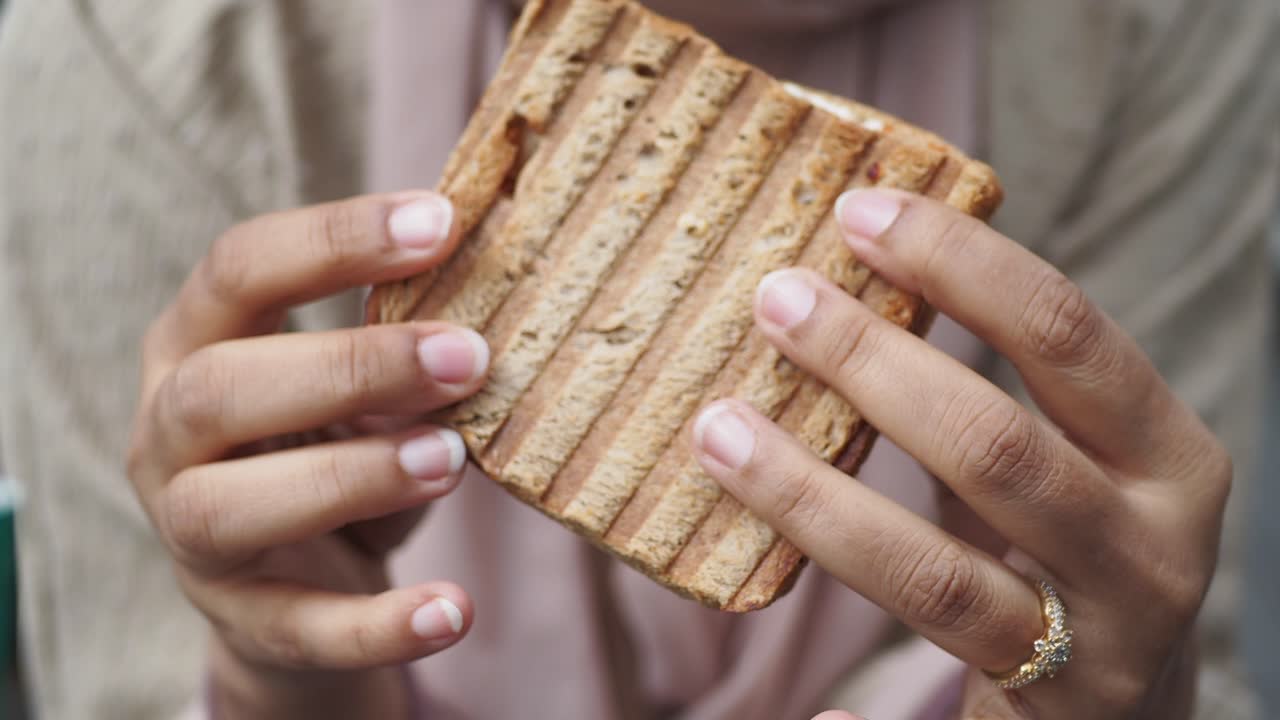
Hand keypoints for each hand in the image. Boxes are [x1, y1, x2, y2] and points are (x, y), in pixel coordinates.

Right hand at [127, 192, 486, 718]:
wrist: (298, 586)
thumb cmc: (334, 448)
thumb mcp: (362, 389)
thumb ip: (407, 347)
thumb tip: (510, 298)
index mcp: (195, 345)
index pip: (237, 269)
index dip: (333, 239)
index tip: (442, 223)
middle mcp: (168, 435)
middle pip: (220, 388)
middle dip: (349, 367)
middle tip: (470, 357)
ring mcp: (190, 535)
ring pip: (232, 506)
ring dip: (352, 476)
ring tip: (454, 457)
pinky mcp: (242, 622)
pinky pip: (300, 628)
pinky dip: (378, 623)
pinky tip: (454, 610)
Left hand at [693, 189, 1227, 718]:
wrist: (1134, 713)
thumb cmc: (1070, 549)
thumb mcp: (1062, 456)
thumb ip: (983, 389)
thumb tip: (840, 281)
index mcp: (1164, 455)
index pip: (1066, 333)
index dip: (962, 264)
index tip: (857, 211)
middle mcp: (1149, 550)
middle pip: (995, 445)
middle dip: (872, 363)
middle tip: (774, 300)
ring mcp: (1098, 650)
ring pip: (938, 576)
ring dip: (813, 500)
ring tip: (717, 432)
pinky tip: (803, 712)